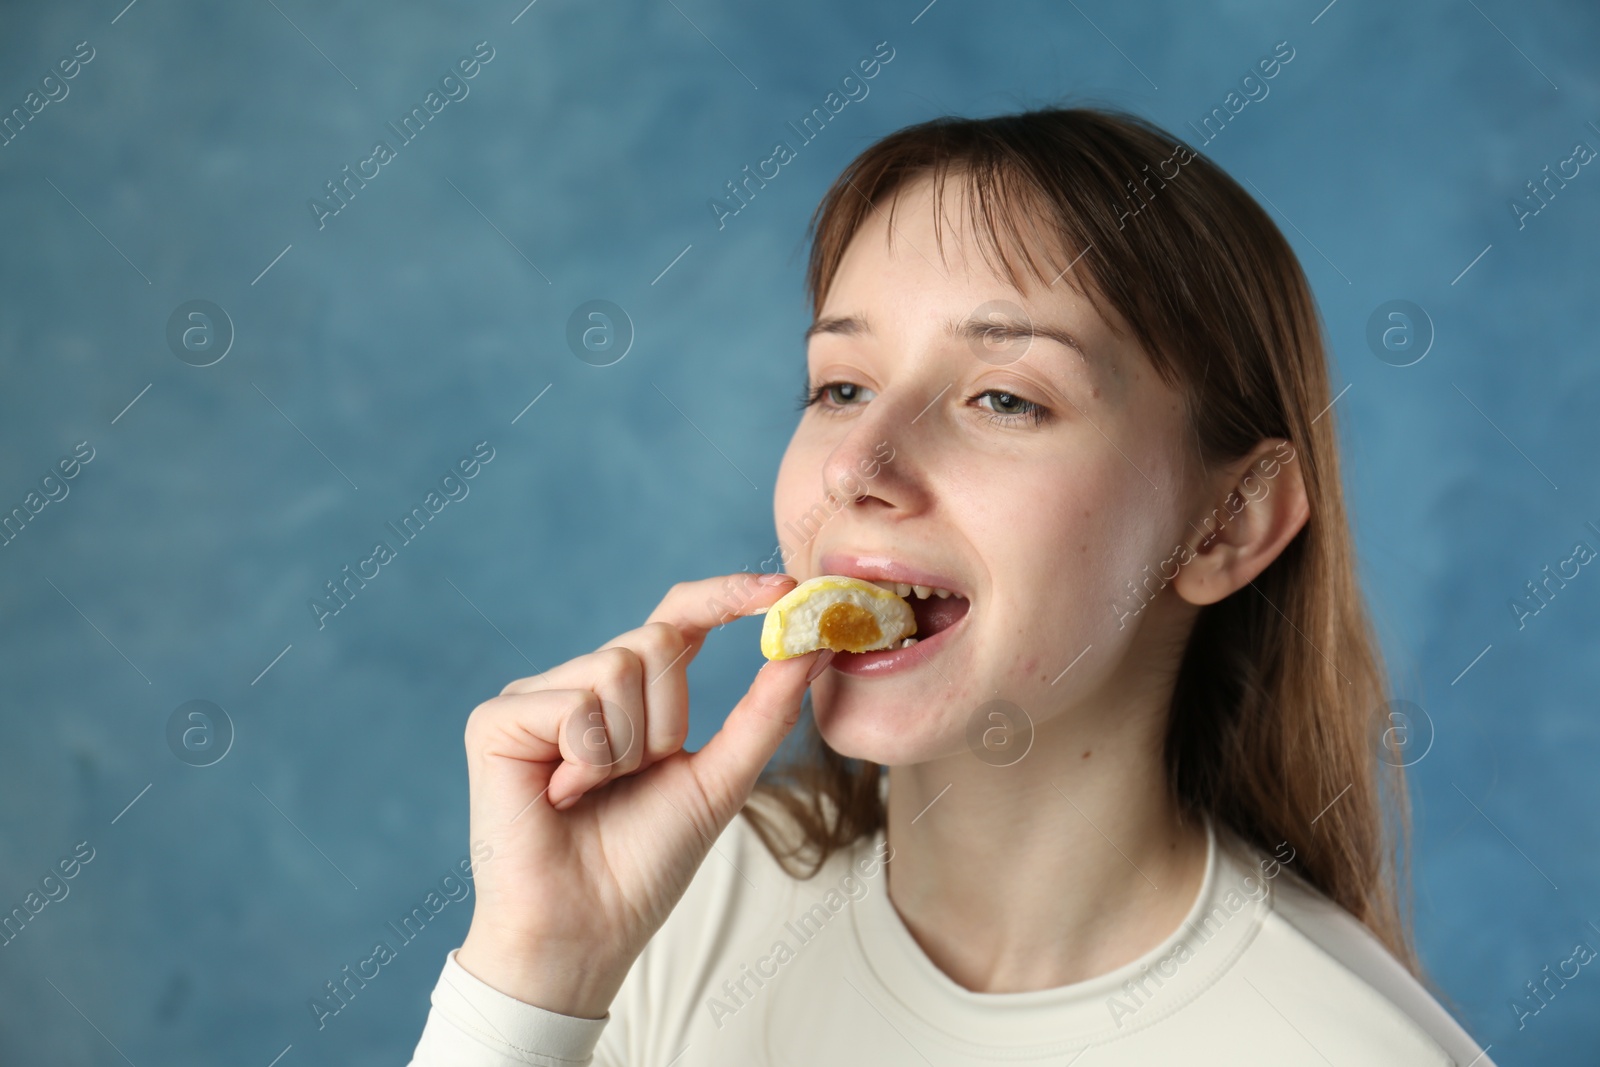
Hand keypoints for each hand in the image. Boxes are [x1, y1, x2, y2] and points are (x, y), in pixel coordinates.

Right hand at [454, 572, 829, 1017]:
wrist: (588, 930)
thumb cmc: (646, 863)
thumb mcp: (721, 778)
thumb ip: (765, 709)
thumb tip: (814, 646)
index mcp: (634, 694)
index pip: (679, 617)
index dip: (728, 595)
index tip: (786, 589)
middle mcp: (581, 683)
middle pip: (654, 642)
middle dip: (668, 720)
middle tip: (641, 777)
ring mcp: (535, 697)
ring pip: (616, 667)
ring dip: (629, 747)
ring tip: (596, 792)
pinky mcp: (496, 720)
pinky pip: (573, 703)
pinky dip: (587, 759)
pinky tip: (563, 797)